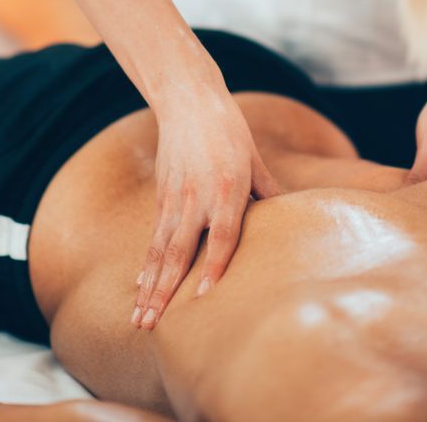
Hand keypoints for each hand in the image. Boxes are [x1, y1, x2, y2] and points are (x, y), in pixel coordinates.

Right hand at [132, 69, 282, 329]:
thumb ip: (266, 191)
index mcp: (226, 188)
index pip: (222, 236)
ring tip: (139, 319)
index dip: (215, 267)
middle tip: (151, 326)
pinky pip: (154, 235)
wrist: (188, 100)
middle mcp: (197, 197)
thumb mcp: (254, 157)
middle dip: (164, 292)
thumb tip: (287, 215)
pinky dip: (147, 262)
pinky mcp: (162, 194)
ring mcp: (175, 197)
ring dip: (149, 286)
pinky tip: (140, 284)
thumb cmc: (228, 128)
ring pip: (160, 249)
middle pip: (180, 252)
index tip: (203, 298)